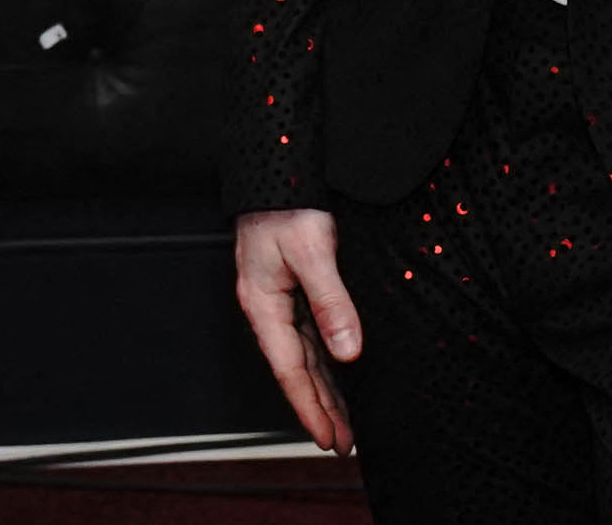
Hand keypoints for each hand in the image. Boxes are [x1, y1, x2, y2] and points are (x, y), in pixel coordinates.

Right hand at [231, 207, 361, 452]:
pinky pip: (311, 335)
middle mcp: (270, 307)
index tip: (328, 438)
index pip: (289, 370)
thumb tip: (348, 351)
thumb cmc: (286, 203)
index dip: (310, 407)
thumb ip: (331, 300)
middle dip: (319, 409)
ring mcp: (281, 298)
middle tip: (342, 445)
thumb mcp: (312, 250)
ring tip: (344, 424)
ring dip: (325, 391)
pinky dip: (326, 361)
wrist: (277, 165)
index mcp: (263, 304)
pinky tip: (341, 376)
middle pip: (297, 370)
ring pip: (306, 356)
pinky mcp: (295, 286)